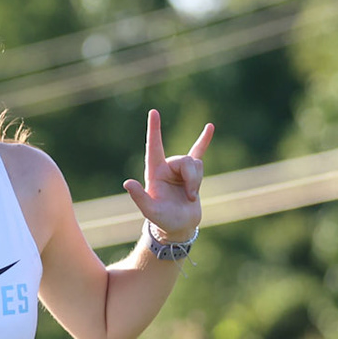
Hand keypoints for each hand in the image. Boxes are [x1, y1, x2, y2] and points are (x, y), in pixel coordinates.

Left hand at [122, 109, 213, 238]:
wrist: (178, 226)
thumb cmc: (162, 219)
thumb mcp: (150, 210)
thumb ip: (139, 197)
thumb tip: (127, 183)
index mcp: (154, 172)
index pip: (153, 147)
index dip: (154, 130)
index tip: (154, 112)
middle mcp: (167, 167)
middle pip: (185, 161)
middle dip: (192, 178)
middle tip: (190, 196)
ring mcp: (180, 170)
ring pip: (196, 164)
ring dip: (197, 181)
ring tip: (191, 197)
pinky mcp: (192, 174)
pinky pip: (198, 153)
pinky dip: (204, 140)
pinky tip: (210, 127)